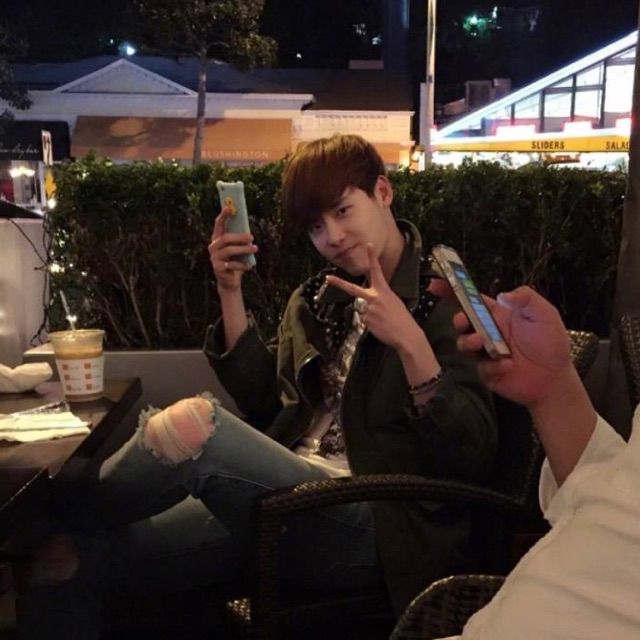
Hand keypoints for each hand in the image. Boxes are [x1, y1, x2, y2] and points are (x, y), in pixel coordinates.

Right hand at [208, 207, 257, 291]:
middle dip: (240, 237)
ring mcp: (214, 258)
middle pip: (225, 238)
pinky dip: (242, 265)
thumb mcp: (238, 250)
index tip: (229, 207)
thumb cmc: (235, 262)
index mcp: (217, 239)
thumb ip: (239, 240)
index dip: (223, 215)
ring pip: (229, 250)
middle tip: (252, 237)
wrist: (230, 282)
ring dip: (244, 249)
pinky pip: (231, 264)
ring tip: (255, 248)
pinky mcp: (218, 268)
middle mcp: (213, 247)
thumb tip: (248, 231)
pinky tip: (249, 266)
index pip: (218, 225)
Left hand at [325, 244, 423, 351]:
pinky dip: (370, 323)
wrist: (406, 334)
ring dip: (369, 314)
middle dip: (339, 283)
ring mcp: (368, 309)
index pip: (376, 271)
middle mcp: (374, 298)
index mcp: (384, 291)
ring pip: (361, 309)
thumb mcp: (394, 302)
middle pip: (352, 289)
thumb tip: (369, 301)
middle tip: (328, 278)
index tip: (368, 246)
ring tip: (382, 321)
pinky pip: (363, 320)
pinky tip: (380, 326)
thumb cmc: (402, 319)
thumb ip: (380, 297)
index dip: (372, 258)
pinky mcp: (365, 321)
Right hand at [452, 286, 572, 407]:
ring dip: (469, 342)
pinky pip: (480, 367)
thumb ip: (526, 298)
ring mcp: (485, 352)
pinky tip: (508, 366)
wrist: (555, 379)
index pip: (471, 299)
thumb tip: (502, 295)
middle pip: (463, 322)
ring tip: (482, 343)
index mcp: (498, 314)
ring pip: (464, 344)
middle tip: (462, 321)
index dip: (452, 290)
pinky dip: (492, 365)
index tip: (435, 284)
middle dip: (458, 320)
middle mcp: (488, 331)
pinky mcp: (486, 371)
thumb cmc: (550, 343)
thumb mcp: (545, 314)